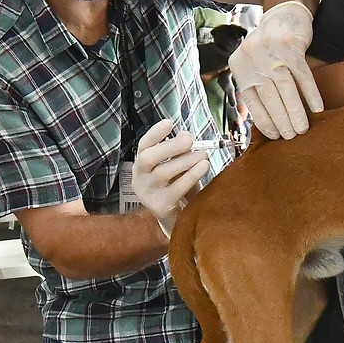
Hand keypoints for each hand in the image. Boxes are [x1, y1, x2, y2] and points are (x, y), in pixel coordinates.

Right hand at [132, 118, 208, 232]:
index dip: (155, 133)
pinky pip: (176, 189)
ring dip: (186, 161)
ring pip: (163, 172)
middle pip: (148, 157)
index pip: (144, 145)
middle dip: (170, 146)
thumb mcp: (176, 167)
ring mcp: (147, 194)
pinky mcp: (160, 206)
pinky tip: (204, 167)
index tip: (169, 123)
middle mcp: (139, 178)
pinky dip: (192, 176)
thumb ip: (179, 152)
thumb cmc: (177, 187)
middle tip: (190, 140)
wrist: (176, 219)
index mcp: (142, 165)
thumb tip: (185, 136)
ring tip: (204, 155)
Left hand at [229, 1, 324, 138]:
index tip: (275, 135)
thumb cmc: (270, 43)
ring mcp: (270, 50)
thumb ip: (256, 84)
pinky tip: (317, 108)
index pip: (251, 99)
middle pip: (269, 96)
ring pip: (285, 88)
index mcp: (239, 64)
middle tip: (291, 136)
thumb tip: (266, 121)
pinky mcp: (290, 45)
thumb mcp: (254, 61)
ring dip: (295, 111)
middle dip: (281, 120)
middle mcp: (251, 57)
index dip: (264, 120)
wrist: (285, 10)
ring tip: (302, 128)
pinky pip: (302, 75)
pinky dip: (310, 93)